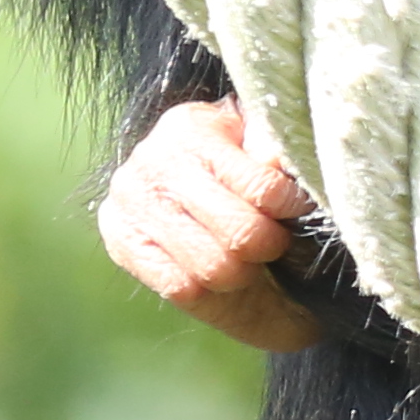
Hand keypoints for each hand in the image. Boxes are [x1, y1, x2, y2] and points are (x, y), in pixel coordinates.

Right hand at [100, 94, 320, 354]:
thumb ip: (271, 147)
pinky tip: (219, 277)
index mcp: (191, 127)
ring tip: (250, 259)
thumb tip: (276, 164)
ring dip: (243, 272)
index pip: (260, 185)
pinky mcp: (119, 242)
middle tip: (275, 241)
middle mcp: (152, 163)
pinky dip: (209, 291)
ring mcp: (128, 204)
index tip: (299, 209)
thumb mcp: (255, 139)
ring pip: (212, 265)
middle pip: (239, 231)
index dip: (290, 206)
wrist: (177, 179)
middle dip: (269, 244)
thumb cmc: (231, 159)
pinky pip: (179, 286)